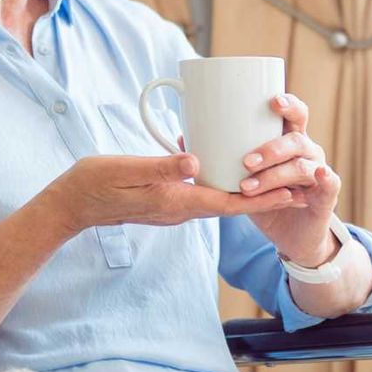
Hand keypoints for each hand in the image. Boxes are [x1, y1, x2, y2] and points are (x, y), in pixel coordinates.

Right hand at [48, 153, 298, 233]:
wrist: (71, 204)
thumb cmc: (95, 184)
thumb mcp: (127, 169)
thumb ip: (162, 167)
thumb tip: (196, 162)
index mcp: (176, 202)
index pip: (230, 203)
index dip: (263, 198)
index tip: (293, 192)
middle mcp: (181, 210)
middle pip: (233, 205)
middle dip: (267, 196)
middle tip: (300, 185)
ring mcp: (174, 208)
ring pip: (221, 201)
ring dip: (250, 193)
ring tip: (278, 180)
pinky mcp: (167, 202)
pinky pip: (205, 197)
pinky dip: (226, 187)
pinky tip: (233, 171)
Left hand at [233, 93, 340, 263]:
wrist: (292, 236)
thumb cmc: (267, 198)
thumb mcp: (242, 177)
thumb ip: (221, 158)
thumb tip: (184, 137)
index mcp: (289, 140)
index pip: (294, 114)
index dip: (287, 104)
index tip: (272, 101)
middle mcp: (307, 151)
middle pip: (295, 139)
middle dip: (271, 149)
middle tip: (245, 162)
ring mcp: (319, 171)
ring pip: (302, 166)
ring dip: (275, 176)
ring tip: (249, 187)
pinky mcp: (326, 195)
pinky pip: (329, 182)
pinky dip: (324, 177)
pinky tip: (316, 175)